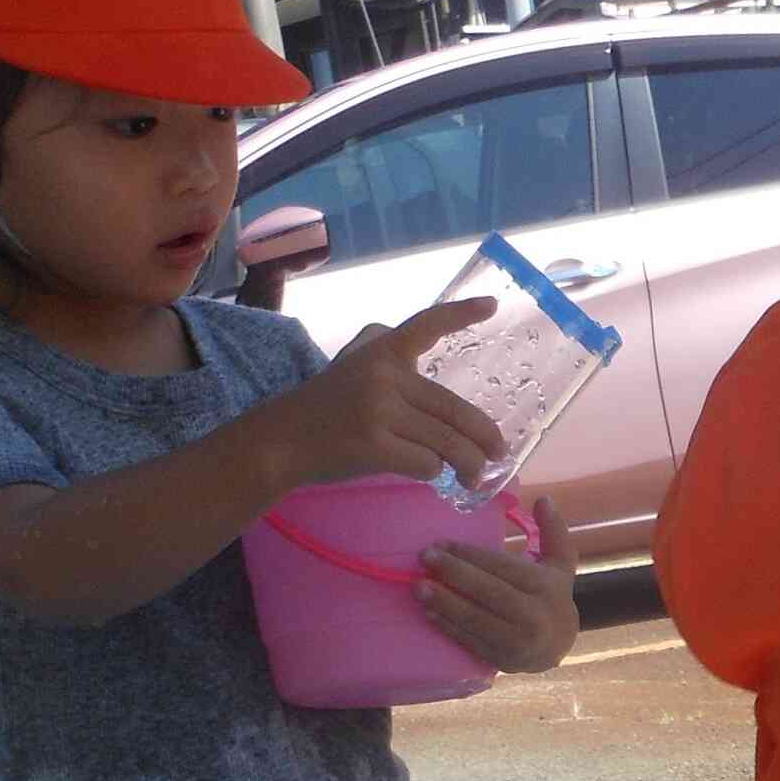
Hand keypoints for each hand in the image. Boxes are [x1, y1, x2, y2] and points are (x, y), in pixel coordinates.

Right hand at [266, 298, 503, 491]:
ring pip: (448, 443)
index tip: (492, 304)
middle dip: (485, 437)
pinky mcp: (374, 446)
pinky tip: (426, 473)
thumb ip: (397, 374)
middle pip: (455, 410)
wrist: (280, 439)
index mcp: (382, 352)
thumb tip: (454, 413)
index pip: (426, 325)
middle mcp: (384, 376)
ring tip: (473, 476)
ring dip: (470, 465)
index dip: (460, 314)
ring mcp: (379, 411)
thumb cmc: (325, 409)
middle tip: (499, 452)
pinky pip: (427, 464)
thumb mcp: (356, 371)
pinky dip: (433, 473)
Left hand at [420, 491, 580, 673]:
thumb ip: (554, 530)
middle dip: (453, 573)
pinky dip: (448, 627)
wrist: (557, 647)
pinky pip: (471, 641)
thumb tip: (544, 499)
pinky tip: (428, 613)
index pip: (503, 567)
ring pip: (476, 618)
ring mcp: (518, 641)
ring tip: (418, 587)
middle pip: (488, 592)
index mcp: (546, 587)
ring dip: (444, 602)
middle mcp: (534, 615)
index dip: (471, 555)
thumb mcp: (560, 563)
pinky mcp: (502, 659)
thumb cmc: (550, 596)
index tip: (444, 543)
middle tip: (425, 557)